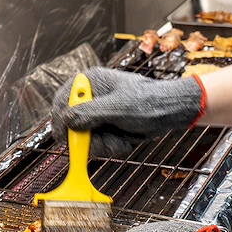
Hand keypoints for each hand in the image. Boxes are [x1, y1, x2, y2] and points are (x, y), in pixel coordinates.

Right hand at [51, 67, 203, 156]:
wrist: (170, 113)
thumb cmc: (149, 102)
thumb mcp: (120, 107)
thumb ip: (91, 113)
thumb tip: (67, 119)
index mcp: (89, 83)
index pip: (62, 101)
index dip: (60, 121)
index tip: (67, 138)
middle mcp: (89, 99)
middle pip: (69, 125)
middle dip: (87, 139)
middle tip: (103, 143)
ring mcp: (95, 115)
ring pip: (82, 140)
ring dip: (101, 146)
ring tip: (120, 141)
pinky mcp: (103, 129)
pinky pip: (94, 146)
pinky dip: (108, 148)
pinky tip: (123, 142)